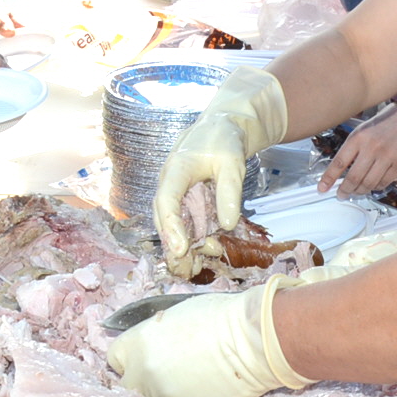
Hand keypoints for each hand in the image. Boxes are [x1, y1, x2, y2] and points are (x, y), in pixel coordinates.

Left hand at [108, 278, 307, 396]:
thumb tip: (153, 349)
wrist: (252, 340)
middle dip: (140, 385)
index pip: (115, 358)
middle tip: (164, 378)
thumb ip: (154, 338)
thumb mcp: (175, 318)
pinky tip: (203, 394)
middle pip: (127, 388)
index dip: (131, 360)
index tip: (143, 361)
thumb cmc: (220, 318)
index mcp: (136, 343)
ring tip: (190, 386)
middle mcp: (142, 374)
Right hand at [152, 66, 287, 264]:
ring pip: (172, 224)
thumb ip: (230, 192)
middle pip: (164, 218)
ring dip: (182, 246)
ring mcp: (175, 193)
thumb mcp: (233, 163)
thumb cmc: (224, 140)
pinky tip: (204, 255)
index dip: (171, 226)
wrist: (222, 128)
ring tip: (195, 267)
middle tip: (185, 268)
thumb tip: (226, 225)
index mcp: (176, 170)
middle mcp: (169, 184)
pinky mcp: (184, 200)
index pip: (166, 201)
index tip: (180, 249)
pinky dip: (191, 239)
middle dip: (173, 244)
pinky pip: (184, 223)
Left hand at [321, 106, 396, 196]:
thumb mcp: (363, 131)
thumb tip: (340, 171)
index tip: (322, 188)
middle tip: (341, 194)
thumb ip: (352, 150)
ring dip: (360, 191)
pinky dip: (376, 187)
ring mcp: (388, 158)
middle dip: (344, 190)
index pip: (339, 162)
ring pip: (369, 184)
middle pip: (353, 178)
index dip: (329, 178)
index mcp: (359, 138)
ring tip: (356, 192)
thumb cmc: (385, 124)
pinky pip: (384, 183)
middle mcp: (372, 148)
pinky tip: (372, 185)